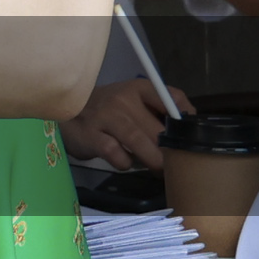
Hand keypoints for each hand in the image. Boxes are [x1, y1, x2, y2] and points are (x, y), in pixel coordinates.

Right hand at [60, 79, 187, 170]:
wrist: (68, 112)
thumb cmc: (108, 110)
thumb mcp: (132, 101)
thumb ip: (158, 111)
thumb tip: (190, 131)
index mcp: (137, 88)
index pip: (171, 98)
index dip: (187, 118)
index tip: (190, 136)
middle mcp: (122, 99)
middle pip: (159, 129)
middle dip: (170, 151)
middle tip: (175, 163)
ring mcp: (105, 117)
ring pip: (140, 143)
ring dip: (154, 160)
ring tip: (158, 169)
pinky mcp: (92, 136)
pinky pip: (119, 156)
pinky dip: (126, 163)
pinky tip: (123, 160)